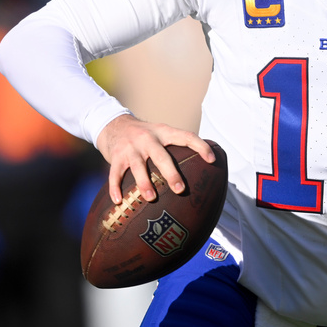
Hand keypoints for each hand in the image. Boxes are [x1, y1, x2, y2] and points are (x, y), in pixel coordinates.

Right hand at [95, 114, 215, 204]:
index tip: (212, 160)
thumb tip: (205, 166)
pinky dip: (115, 187)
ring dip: (144, 183)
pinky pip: (115, 174)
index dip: (200, 146)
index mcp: (164, 132)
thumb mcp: (162, 133)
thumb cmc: (146, 136)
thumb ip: (177, 146)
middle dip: (171, 174)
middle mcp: (148, 138)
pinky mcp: (116, 156)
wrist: (115, 124)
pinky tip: (118, 201)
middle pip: (161, 156)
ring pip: (138, 166)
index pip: (186, 136)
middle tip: (180, 190)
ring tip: (151, 198)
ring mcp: (131, 147)